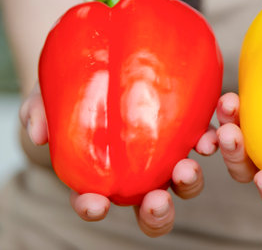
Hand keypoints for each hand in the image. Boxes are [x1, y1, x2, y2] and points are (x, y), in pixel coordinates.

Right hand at [19, 82, 217, 236]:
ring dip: (189, 181)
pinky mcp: (188, 128)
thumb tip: (37, 133)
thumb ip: (39, 113)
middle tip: (157, 199)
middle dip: (157, 211)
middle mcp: (140, 171)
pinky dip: (212, 142)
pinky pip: (205, 141)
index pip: (94, 200)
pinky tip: (213, 133)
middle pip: (151, 205)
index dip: (93, 208)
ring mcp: (167, 152)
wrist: (106, 60)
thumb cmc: (77, 86)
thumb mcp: (49, 94)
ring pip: (184, 182)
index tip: (96, 204)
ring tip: (189, 164)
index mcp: (103, 172)